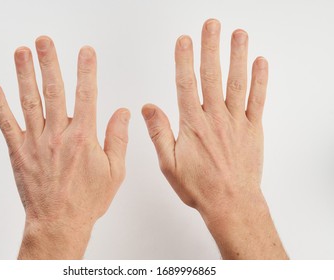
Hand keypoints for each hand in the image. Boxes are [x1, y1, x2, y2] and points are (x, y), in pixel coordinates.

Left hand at [0, 36, 129, 258]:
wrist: (59, 222)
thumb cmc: (87, 199)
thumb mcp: (114, 171)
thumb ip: (118, 138)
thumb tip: (123, 113)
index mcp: (83, 138)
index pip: (87, 95)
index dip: (87, 70)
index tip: (86, 52)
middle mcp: (58, 135)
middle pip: (54, 91)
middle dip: (49, 63)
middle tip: (45, 42)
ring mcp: (36, 142)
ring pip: (29, 102)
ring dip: (24, 75)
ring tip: (22, 53)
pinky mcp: (19, 152)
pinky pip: (7, 124)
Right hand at [142, 19, 286, 258]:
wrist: (231, 203)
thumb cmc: (199, 186)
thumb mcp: (168, 164)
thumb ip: (159, 133)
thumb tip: (148, 107)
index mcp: (192, 125)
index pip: (186, 84)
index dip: (184, 60)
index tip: (184, 40)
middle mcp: (215, 118)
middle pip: (212, 75)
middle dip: (211, 47)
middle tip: (211, 25)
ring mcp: (236, 121)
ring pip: (236, 82)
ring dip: (237, 56)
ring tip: (237, 34)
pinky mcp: (253, 129)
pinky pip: (258, 100)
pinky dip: (260, 80)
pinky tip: (260, 62)